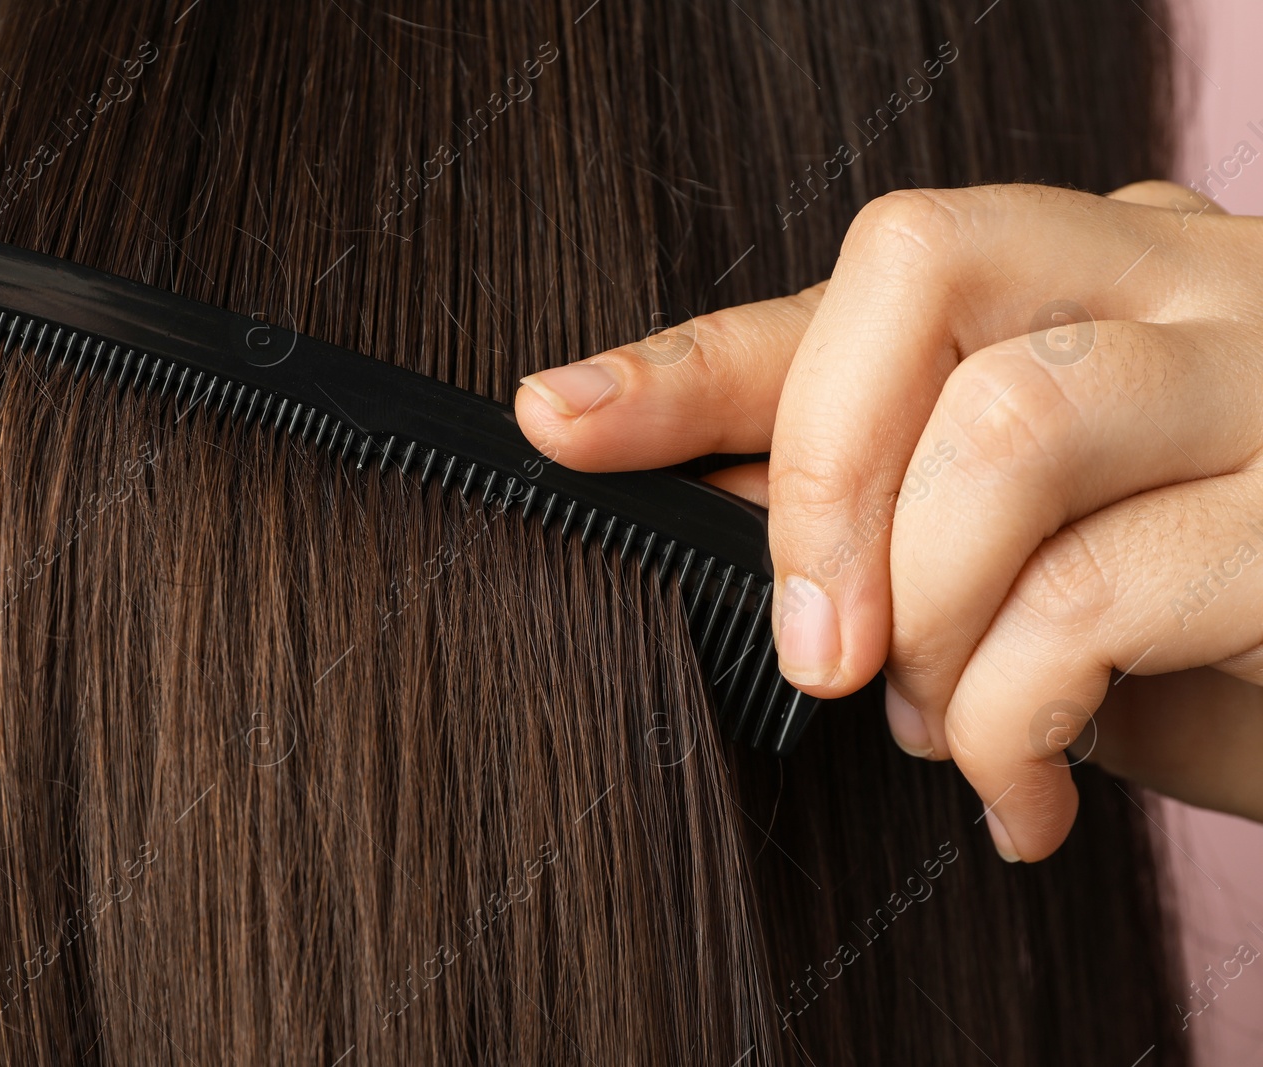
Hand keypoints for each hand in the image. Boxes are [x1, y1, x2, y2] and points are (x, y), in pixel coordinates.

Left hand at [514, 181, 1262, 861]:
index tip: (557, 418)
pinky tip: (1022, 795)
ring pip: (1006, 422)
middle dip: (813, 475)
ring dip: (924, 613)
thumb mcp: (1034, 562)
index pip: (867, 278)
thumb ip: (893, 519)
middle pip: (919, 262)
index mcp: (1098, 275)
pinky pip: (1099, 590)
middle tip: (814, 652)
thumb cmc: (1220, 627)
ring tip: (943, 728)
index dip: (695, 356)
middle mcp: (1188, 280)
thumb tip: (701, 517)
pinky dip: (1012, 717)